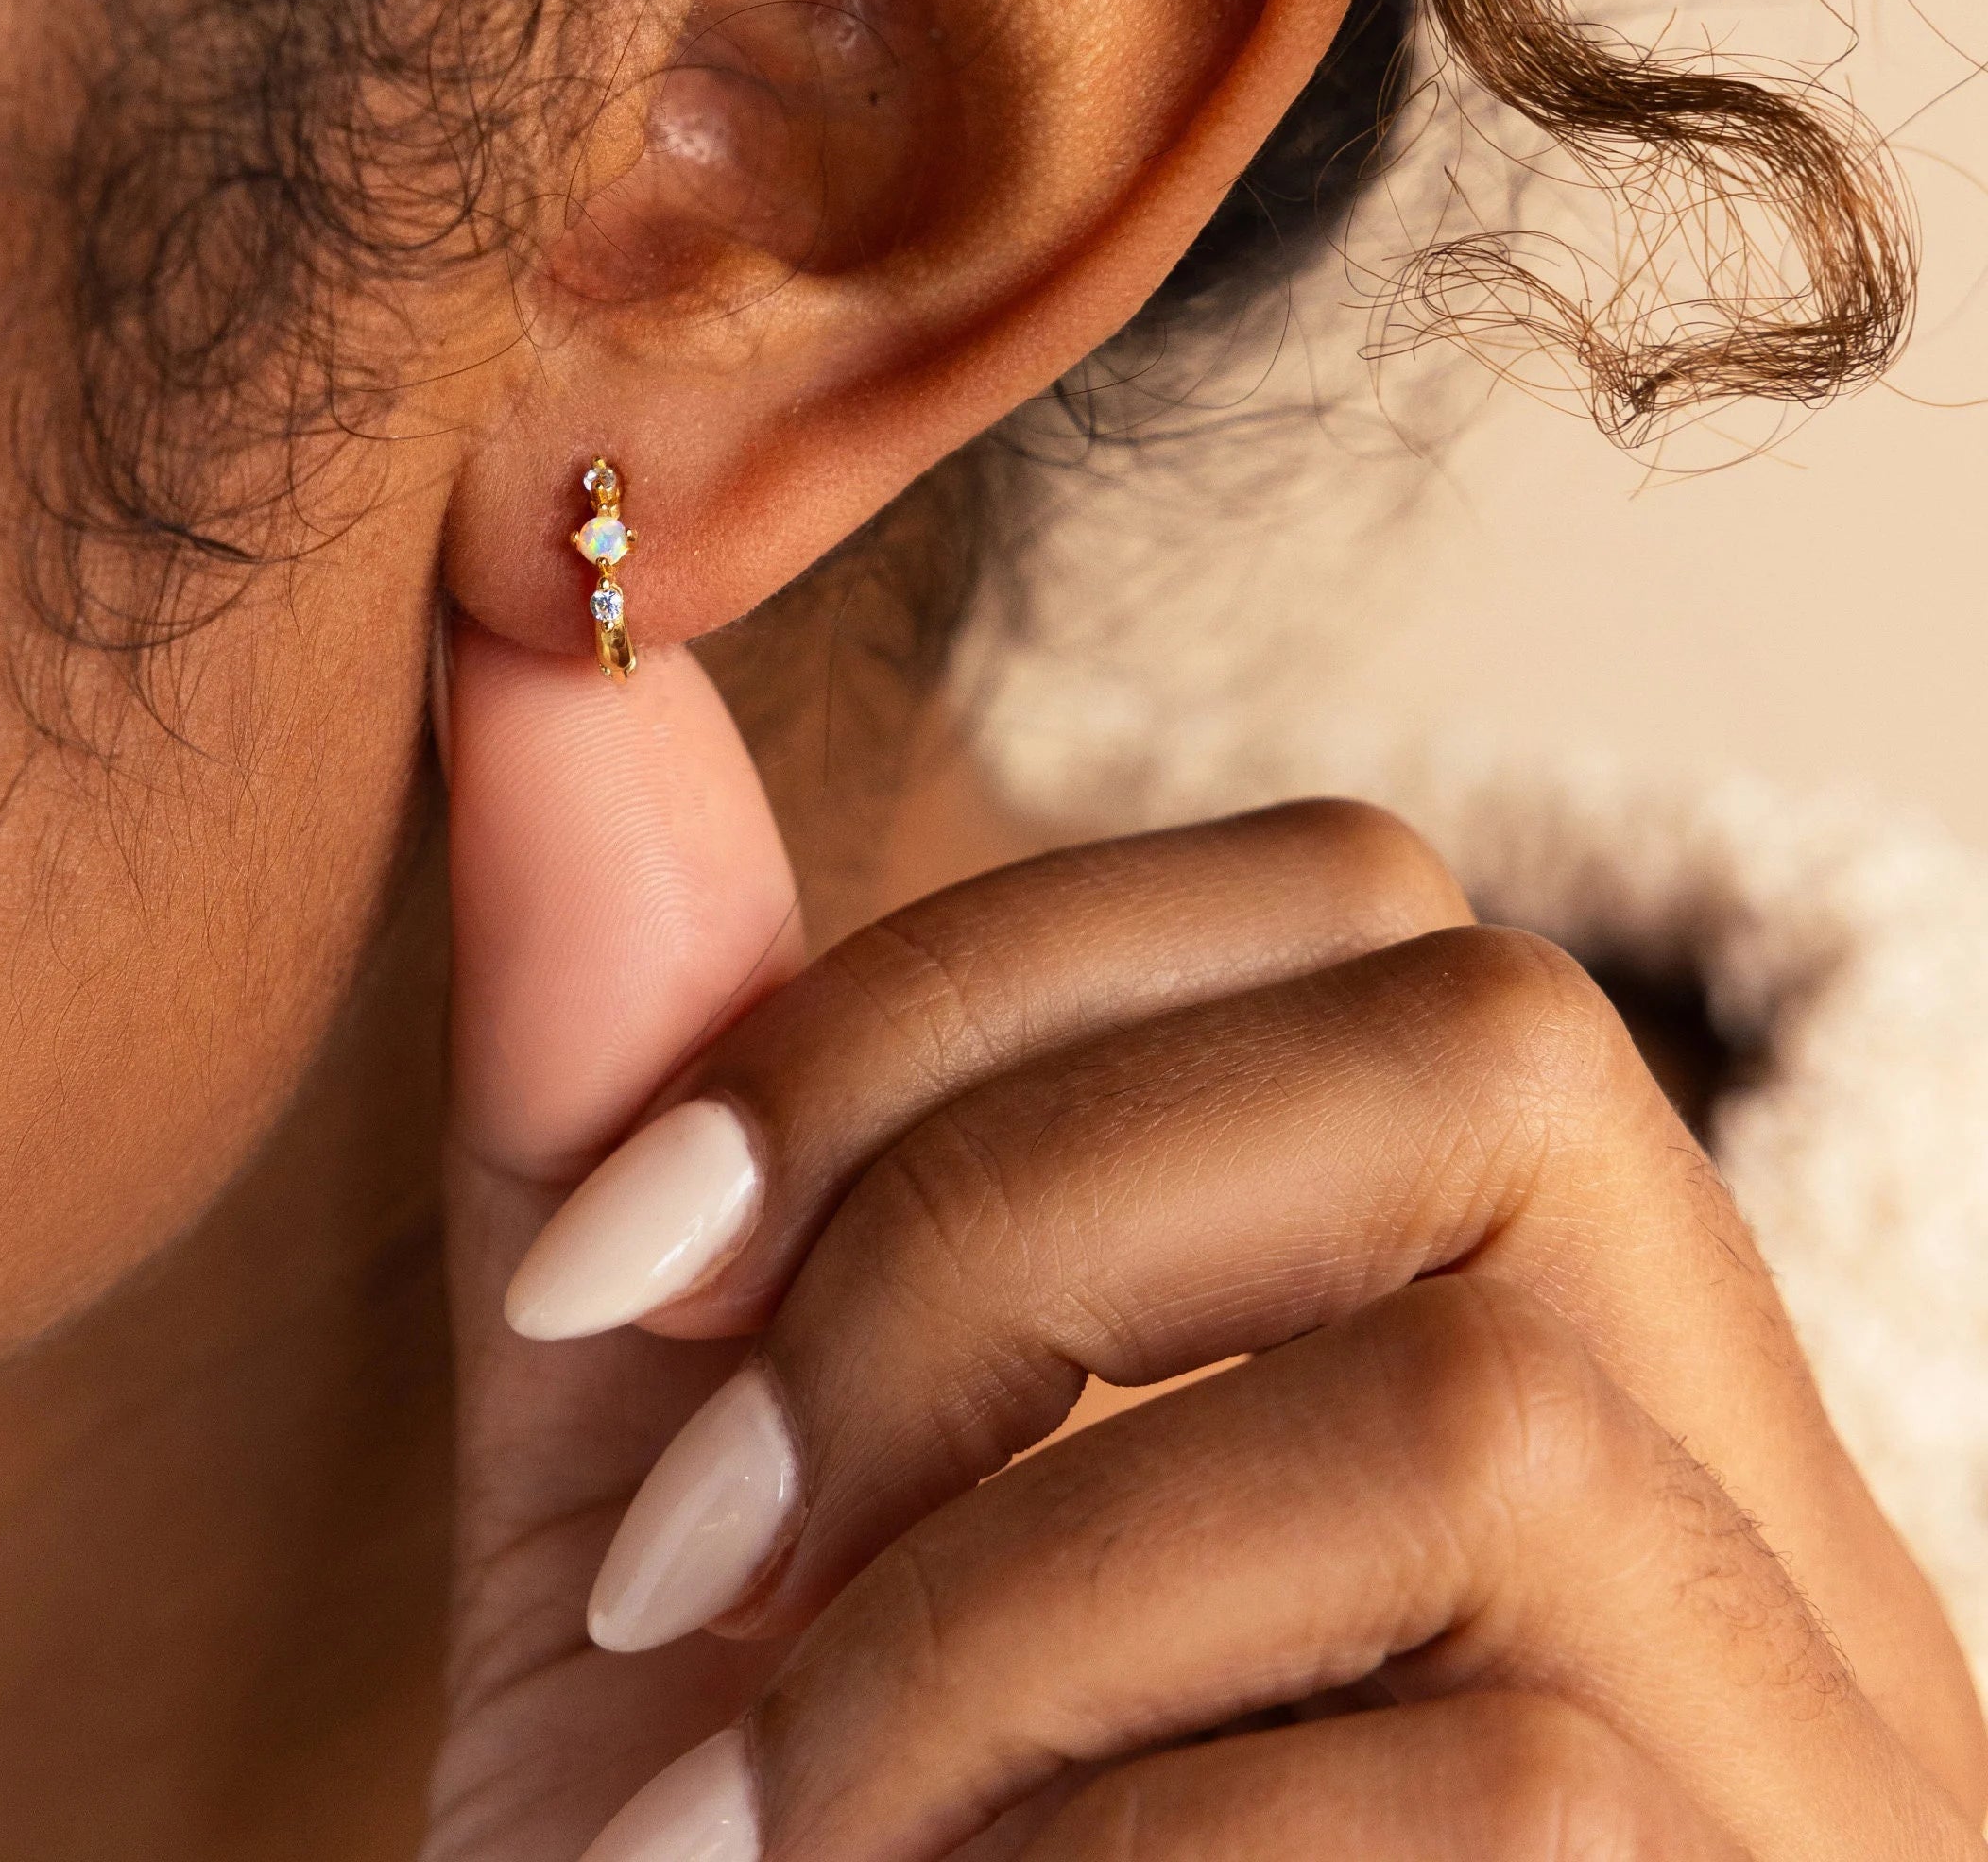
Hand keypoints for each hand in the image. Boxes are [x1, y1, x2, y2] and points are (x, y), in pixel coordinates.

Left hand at [422, 626, 1987, 1859]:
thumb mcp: (683, 1446)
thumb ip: (636, 1055)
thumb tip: (536, 614)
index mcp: (1494, 1290)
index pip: (1352, 899)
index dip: (936, 1003)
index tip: (608, 1257)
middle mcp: (1731, 1472)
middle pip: (1479, 1046)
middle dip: (983, 1236)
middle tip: (683, 1547)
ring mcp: (1818, 1745)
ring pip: (1482, 1411)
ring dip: (1003, 1600)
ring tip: (766, 1822)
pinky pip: (1511, 1784)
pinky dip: (1109, 1846)